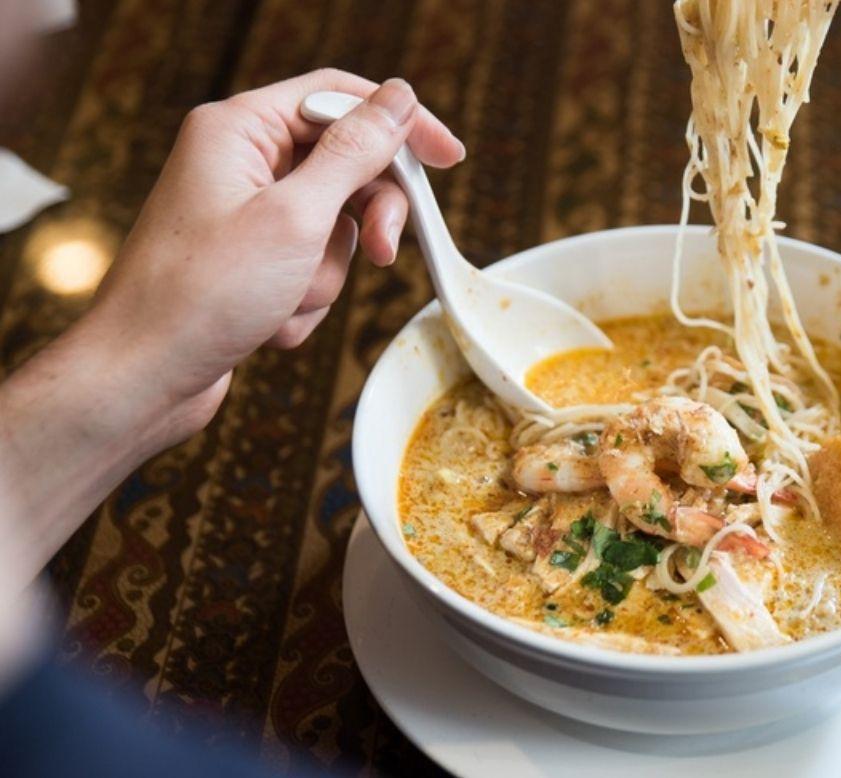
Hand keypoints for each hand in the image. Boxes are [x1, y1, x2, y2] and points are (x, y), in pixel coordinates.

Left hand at [87, 69, 464, 434]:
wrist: (143, 378)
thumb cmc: (200, 296)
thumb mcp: (297, 217)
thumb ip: (354, 152)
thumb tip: (398, 98)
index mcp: (239, 129)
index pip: (338, 96)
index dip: (399, 123)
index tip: (447, 157)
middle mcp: (239, 162)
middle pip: (346, 165)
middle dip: (365, 219)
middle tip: (385, 252)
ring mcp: (245, 214)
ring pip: (335, 227)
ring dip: (325, 273)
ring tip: (286, 300)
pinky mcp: (250, 261)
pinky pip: (312, 266)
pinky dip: (304, 299)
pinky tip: (269, 322)